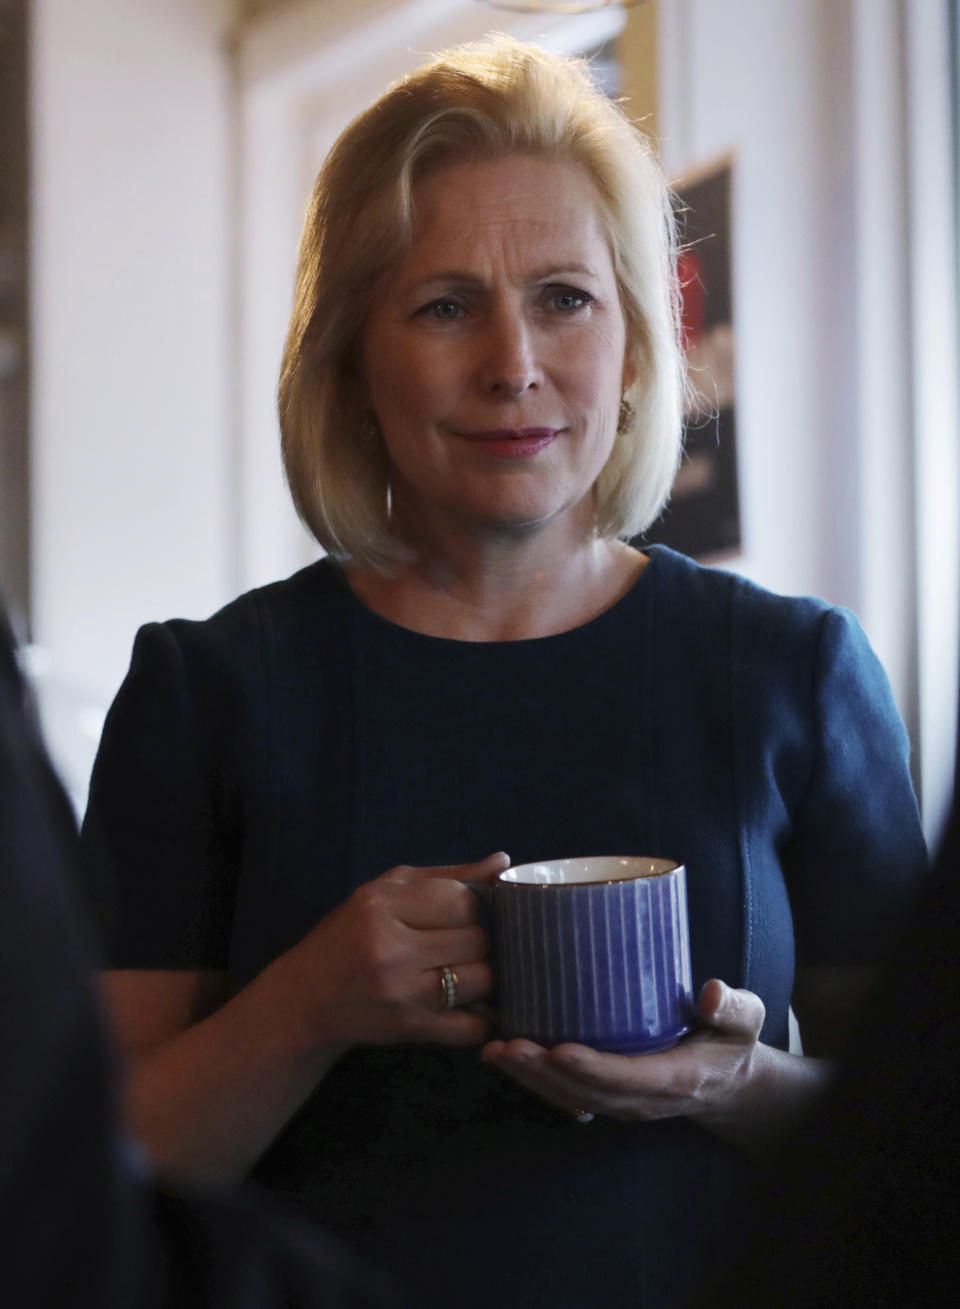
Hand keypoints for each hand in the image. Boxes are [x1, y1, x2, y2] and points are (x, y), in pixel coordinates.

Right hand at [274, 851, 509, 1051]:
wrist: (306, 997)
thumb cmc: (350, 934)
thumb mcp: (387, 890)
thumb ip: (447, 877)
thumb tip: (502, 862)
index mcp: (383, 904)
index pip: (463, 900)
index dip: (476, 907)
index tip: (469, 914)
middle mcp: (391, 947)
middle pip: (478, 940)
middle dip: (482, 941)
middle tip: (468, 944)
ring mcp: (402, 992)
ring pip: (482, 980)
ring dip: (484, 976)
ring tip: (468, 971)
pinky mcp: (410, 1028)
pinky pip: (472, 1025)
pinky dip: (483, 1018)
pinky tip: (472, 1006)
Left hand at [482, 979, 765, 1128]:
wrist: (726, 1083)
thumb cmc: (729, 1043)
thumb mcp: (744, 1022)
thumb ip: (732, 1007)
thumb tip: (710, 993)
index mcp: (675, 1080)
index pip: (628, 1079)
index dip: (592, 1069)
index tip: (560, 1049)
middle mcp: (641, 1099)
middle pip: (585, 1092)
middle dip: (543, 1073)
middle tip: (507, 1045)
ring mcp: (620, 1102)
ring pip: (568, 1097)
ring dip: (528, 1078)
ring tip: (493, 1050)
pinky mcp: (604, 1094)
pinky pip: (564, 1093)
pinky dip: (532, 1079)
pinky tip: (503, 1056)